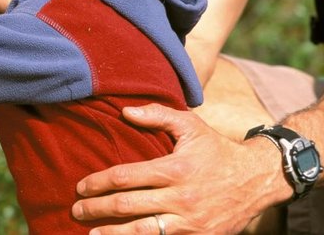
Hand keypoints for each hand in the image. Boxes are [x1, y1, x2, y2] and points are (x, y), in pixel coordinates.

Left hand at [71, 104, 287, 233]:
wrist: (257, 180)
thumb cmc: (216, 149)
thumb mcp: (191, 125)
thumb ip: (157, 115)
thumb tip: (125, 111)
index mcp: (175, 169)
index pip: (126, 177)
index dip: (99, 182)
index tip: (80, 186)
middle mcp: (181, 198)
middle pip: (128, 206)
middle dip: (97, 208)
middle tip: (77, 209)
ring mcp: (190, 222)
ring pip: (142, 232)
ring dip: (112, 234)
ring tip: (91, 233)